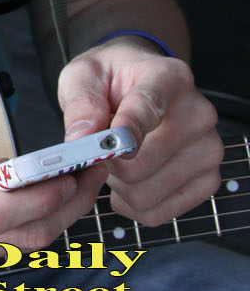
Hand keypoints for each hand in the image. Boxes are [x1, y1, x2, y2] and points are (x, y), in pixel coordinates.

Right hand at [0, 85, 109, 281]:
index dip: (53, 192)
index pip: (8, 208)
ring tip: (62, 186)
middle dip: (69, 207)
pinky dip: (13, 236)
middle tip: (89, 175)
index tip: (77, 166)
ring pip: (13, 252)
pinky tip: (16, 208)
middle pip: (27, 237)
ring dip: (46, 222)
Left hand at [57, 39, 222, 224]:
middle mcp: (198, 114)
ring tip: (118, 159)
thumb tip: (82, 139)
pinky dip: (132, 204)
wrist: (136, 87)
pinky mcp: (207, 181)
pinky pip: (156, 213)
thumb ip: (81, 103)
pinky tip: (130, 179)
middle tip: (103, 149)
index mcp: (168, 78)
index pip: (149, 109)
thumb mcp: (83, 77)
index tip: (111, 148)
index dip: (128, 131)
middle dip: (108, 165)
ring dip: (119, 186)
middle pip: (139, 165)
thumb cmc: (111, 82)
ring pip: (145, 194)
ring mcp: (208, 150)